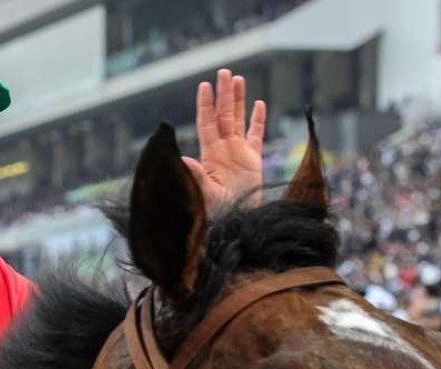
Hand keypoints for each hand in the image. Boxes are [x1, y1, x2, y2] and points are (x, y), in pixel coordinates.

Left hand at [182, 68, 266, 211]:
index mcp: (211, 155)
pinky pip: (256, 136)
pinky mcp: (254, 161)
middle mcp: (224, 150)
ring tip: (238, 79)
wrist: (236, 223)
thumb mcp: (204, 194)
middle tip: (224, 72)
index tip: (204, 86)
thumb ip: (195, 175)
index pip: (207, 123)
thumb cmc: (217, 213)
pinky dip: (258, 120)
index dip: (206, 105)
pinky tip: (258, 104)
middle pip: (224, 115)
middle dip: (223, 94)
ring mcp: (239, 154)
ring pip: (239, 120)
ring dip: (238, 100)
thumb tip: (181, 159)